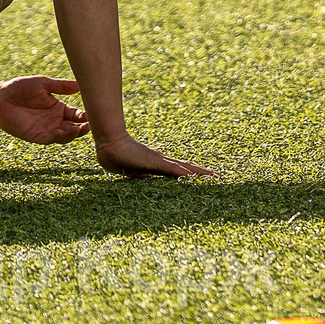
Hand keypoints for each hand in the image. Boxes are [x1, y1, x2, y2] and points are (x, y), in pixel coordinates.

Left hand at [0, 76, 89, 144]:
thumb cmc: (20, 88)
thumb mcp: (43, 84)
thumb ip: (61, 86)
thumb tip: (80, 83)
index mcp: (59, 108)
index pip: (77, 114)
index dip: (85, 115)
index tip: (94, 112)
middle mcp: (55, 121)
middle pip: (74, 128)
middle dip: (83, 128)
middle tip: (89, 125)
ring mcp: (46, 129)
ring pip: (64, 136)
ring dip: (72, 134)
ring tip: (79, 130)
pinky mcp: (35, 135)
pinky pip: (48, 139)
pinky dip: (56, 138)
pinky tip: (61, 133)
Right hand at [97, 133, 213, 178]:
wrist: (109, 144)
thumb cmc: (113, 157)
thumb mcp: (126, 172)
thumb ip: (136, 175)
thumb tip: (145, 179)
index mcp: (154, 163)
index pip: (176, 170)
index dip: (188, 173)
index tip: (199, 177)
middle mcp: (161, 160)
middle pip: (185, 167)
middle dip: (200, 172)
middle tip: (215, 176)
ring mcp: (160, 161)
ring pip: (184, 168)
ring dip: (199, 173)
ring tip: (213, 176)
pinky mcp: (156, 162)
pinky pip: (174, 170)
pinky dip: (186, 174)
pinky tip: (197, 177)